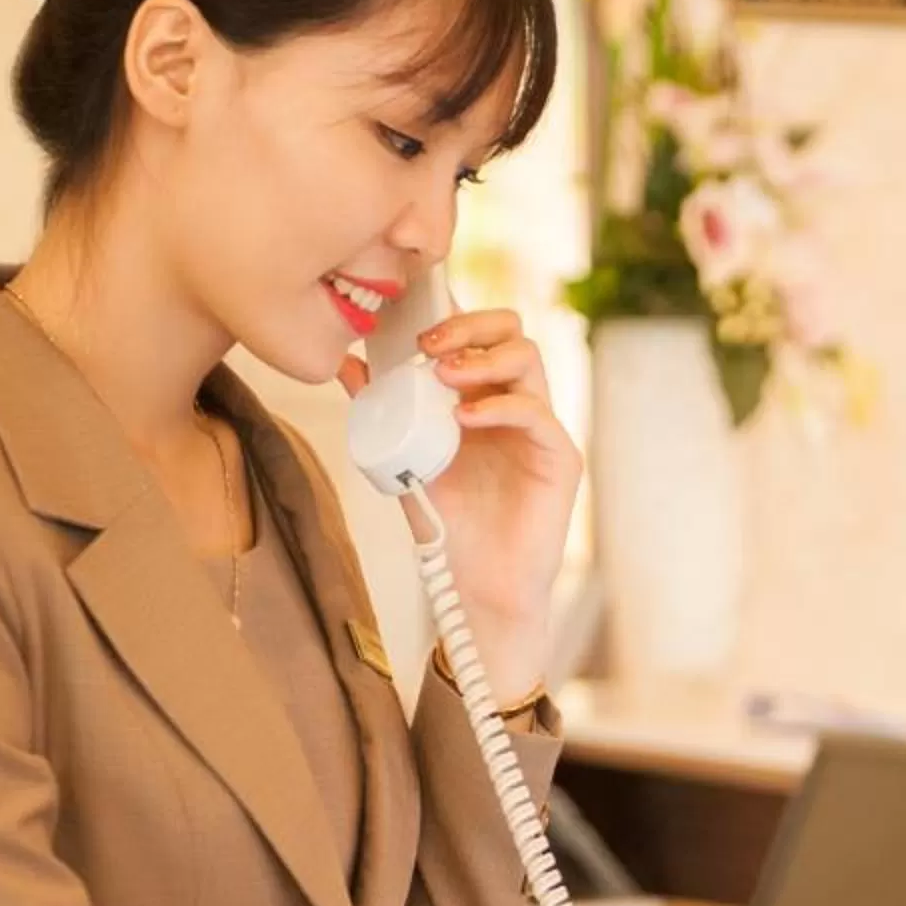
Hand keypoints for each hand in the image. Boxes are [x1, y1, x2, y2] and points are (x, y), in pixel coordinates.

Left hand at [339, 307, 578, 699]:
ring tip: (443, 375)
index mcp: (483, 397)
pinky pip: (537, 414)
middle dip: (469, 326)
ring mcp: (540, 428)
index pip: (480, 334)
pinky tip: (465, 418)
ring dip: (483, 358)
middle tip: (428, 346)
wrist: (475, 587)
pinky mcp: (559, 457)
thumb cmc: (448, 527)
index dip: (453, 318)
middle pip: (511, 330)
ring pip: (529, 359)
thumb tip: (346, 363)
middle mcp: (515, 403)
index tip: (410, 328)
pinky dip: (499, 407)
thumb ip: (381, 412)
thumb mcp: (403, 459)